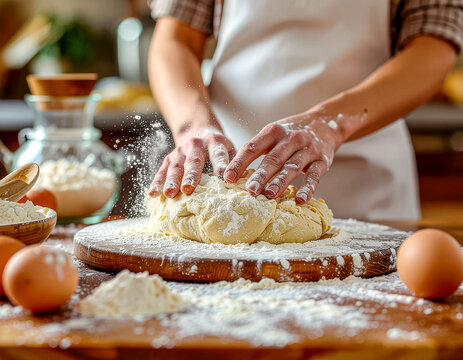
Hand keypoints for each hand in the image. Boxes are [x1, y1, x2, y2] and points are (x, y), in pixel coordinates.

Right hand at [149, 126, 235, 197]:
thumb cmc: (218, 148)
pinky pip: (162, 170)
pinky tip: (154, 193)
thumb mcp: (229, 150)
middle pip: (193, 161)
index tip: (223, 177)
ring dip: (172, 180)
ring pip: (176, 166)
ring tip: (169, 194)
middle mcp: (196, 145)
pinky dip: (157, 182)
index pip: (218, 154)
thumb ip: (232, 164)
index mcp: (215, 142)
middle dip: (190, 175)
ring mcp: (181, 151)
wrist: (198, 130)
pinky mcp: (170, 158)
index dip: (221, 164)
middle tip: (188, 189)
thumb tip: (235, 183)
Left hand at [223, 112, 343, 204]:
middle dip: (260, 175)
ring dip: (280, 182)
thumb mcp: (274, 134)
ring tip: (269, 195)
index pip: (253, 147)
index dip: (239, 162)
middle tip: (249, 190)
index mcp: (273, 132)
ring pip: (292, 167)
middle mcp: (291, 139)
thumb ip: (257, 149)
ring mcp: (308, 149)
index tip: (228, 178)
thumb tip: (233, 172)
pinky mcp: (322, 160)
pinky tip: (299, 200)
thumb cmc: (291, 133)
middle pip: (273, 159)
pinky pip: (314, 176)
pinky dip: (307, 189)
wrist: (326, 123)